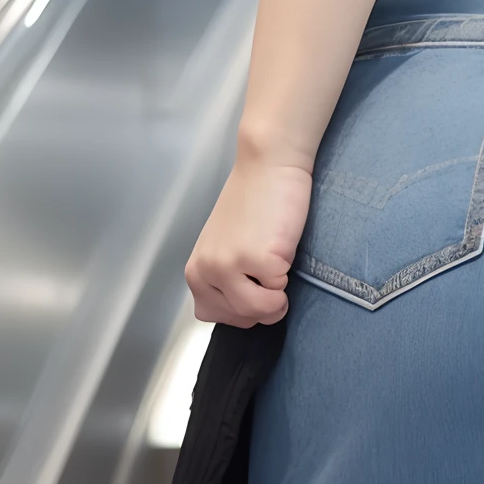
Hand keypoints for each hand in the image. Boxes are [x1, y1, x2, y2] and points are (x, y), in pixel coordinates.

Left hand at [185, 156, 312, 326]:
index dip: (240, 305)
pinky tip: (281, 246)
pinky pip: (279, 292)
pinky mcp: (259, 260)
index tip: (252, 280)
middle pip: (238, 318)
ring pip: (257, 311)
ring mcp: (230, 266)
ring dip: (276, 296)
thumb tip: (246, 313)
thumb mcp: (226, 247)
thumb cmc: (254, 202)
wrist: (269, 165)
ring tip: (277, 263)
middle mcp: (206, 271)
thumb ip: (224, 279)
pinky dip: (288, 274)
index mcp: (195, 270)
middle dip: (261, 303)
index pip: (213, 315)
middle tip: (269, 270)